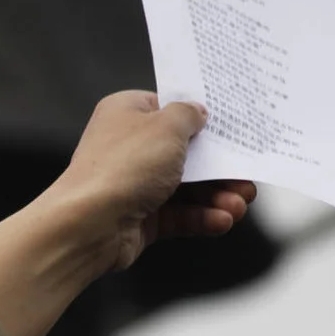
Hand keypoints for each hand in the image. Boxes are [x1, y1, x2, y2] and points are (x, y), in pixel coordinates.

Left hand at [45, 91, 253, 275]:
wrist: (87, 225)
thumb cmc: (122, 167)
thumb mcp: (166, 127)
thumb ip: (189, 116)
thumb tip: (199, 112)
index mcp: (128, 113)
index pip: (171, 110)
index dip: (203, 119)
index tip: (235, 128)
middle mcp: (129, 147)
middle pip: (186, 153)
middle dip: (220, 167)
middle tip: (247, 177)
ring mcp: (134, 184)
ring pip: (187, 188)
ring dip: (217, 195)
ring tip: (240, 204)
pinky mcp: (140, 218)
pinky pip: (178, 215)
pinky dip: (202, 216)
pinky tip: (223, 220)